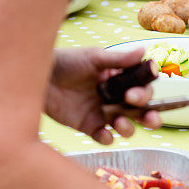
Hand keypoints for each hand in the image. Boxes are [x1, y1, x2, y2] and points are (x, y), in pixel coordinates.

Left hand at [44, 47, 160, 144]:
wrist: (39, 77)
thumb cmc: (66, 61)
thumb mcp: (93, 57)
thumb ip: (119, 59)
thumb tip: (144, 51)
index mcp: (120, 79)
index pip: (143, 88)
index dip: (145, 93)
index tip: (135, 93)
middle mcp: (116, 97)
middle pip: (141, 111)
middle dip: (148, 115)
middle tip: (142, 113)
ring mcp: (103, 113)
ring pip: (127, 127)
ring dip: (129, 128)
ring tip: (119, 123)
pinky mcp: (89, 126)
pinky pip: (104, 137)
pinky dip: (107, 138)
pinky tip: (103, 133)